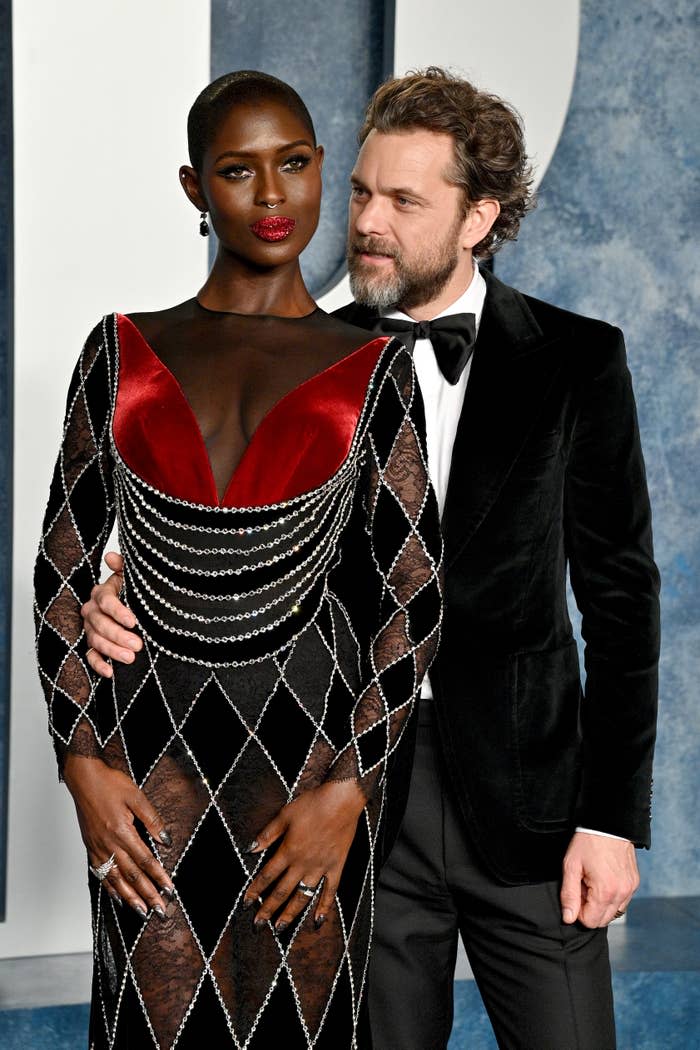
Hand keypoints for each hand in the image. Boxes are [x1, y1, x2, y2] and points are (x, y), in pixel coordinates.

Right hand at [64, 752, 174, 916]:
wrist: (84, 778)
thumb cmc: (110, 784)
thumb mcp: (137, 796)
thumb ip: (152, 820)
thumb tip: (166, 841)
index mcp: (122, 831)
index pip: (145, 861)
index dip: (159, 877)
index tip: (170, 890)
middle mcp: (108, 844)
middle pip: (132, 875)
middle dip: (148, 895)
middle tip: (160, 911)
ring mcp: (97, 848)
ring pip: (116, 879)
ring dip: (130, 898)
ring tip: (142, 912)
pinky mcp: (90, 847)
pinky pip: (101, 873)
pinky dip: (111, 888)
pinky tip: (118, 897)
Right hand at [81, 551, 141, 677]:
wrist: (135, 609)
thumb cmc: (134, 592)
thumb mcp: (132, 578)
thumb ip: (123, 567)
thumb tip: (111, 556)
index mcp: (101, 593)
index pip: (106, 601)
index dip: (118, 611)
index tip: (134, 621)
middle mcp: (92, 611)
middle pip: (100, 624)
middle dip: (118, 635)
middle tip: (138, 644)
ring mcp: (90, 629)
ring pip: (96, 640)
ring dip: (112, 651)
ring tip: (131, 658)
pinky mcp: (92, 645)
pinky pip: (90, 656)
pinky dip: (99, 665)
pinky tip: (111, 672)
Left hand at [243, 779, 365, 930]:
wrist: (341, 801)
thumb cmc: (312, 804)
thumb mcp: (285, 815)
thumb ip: (267, 835)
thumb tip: (249, 850)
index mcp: (288, 851)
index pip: (267, 876)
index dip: (255, 891)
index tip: (246, 904)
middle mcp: (303, 864)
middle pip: (282, 891)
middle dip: (267, 909)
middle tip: (257, 925)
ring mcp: (321, 868)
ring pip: (302, 896)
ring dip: (290, 914)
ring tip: (279, 928)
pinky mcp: (336, 867)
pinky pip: (330, 892)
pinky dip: (324, 907)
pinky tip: (317, 921)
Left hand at [560, 831, 639, 927]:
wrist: (609, 823)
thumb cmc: (588, 842)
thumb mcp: (571, 866)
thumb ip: (569, 895)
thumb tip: (568, 918)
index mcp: (606, 892)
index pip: (590, 922)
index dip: (578, 910)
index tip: (576, 891)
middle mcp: (622, 894)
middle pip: (603, 920)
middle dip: (590, 908)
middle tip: (584, 885)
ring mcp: (630, 889)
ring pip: (614, 912)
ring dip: (601, 903)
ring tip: (594, 881)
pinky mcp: (634, 883)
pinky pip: (623, 901)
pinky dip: (612, 896)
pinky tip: (604, 879)